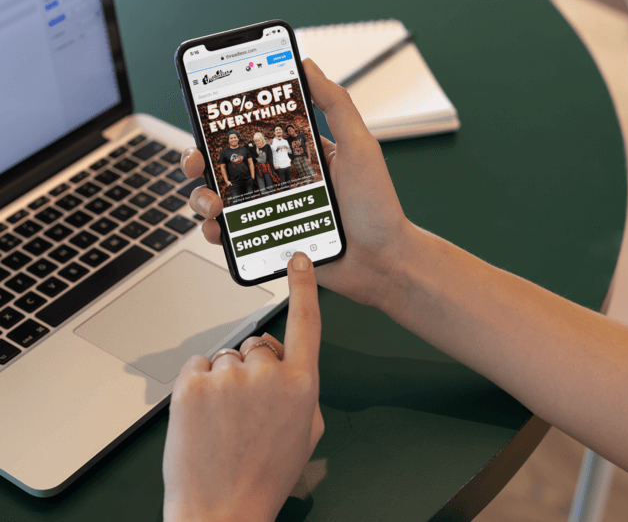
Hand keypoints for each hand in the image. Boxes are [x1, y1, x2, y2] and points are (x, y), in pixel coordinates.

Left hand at [163, 252, 323, 521]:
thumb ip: (303, 391)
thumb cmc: (266, 475)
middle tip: (247, 408)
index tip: (299, 260)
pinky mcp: (191, 385)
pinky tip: (205, 417)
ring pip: (227, 358)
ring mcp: (227, 378)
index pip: (306, 323)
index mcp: (302, 385)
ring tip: (224, 421)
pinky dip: (199, 385)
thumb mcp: (307, 432)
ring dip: (225, 380)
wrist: (221, 511)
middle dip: (254, 368)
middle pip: (259, 345)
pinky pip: (198, 366)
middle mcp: (268, 374)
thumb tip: (288, 367)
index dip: (304, 287)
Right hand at [181, 58, 411, 305]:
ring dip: (203, 197)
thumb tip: (308, 65)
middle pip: (226, 164)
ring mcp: (273, 210)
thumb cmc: (378, 207)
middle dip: (201, 160)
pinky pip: (233, 234)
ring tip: (215, 204)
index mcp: (299, 152)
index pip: (253, 130)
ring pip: (221, 198)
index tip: (206, 116)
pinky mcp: (270, 240)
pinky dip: (216, 232)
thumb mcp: (361, 147)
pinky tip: (219, 230)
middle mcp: (281, 179)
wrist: (383, 262)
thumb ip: (336, 105)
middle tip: (198, 164)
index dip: (223, 123)